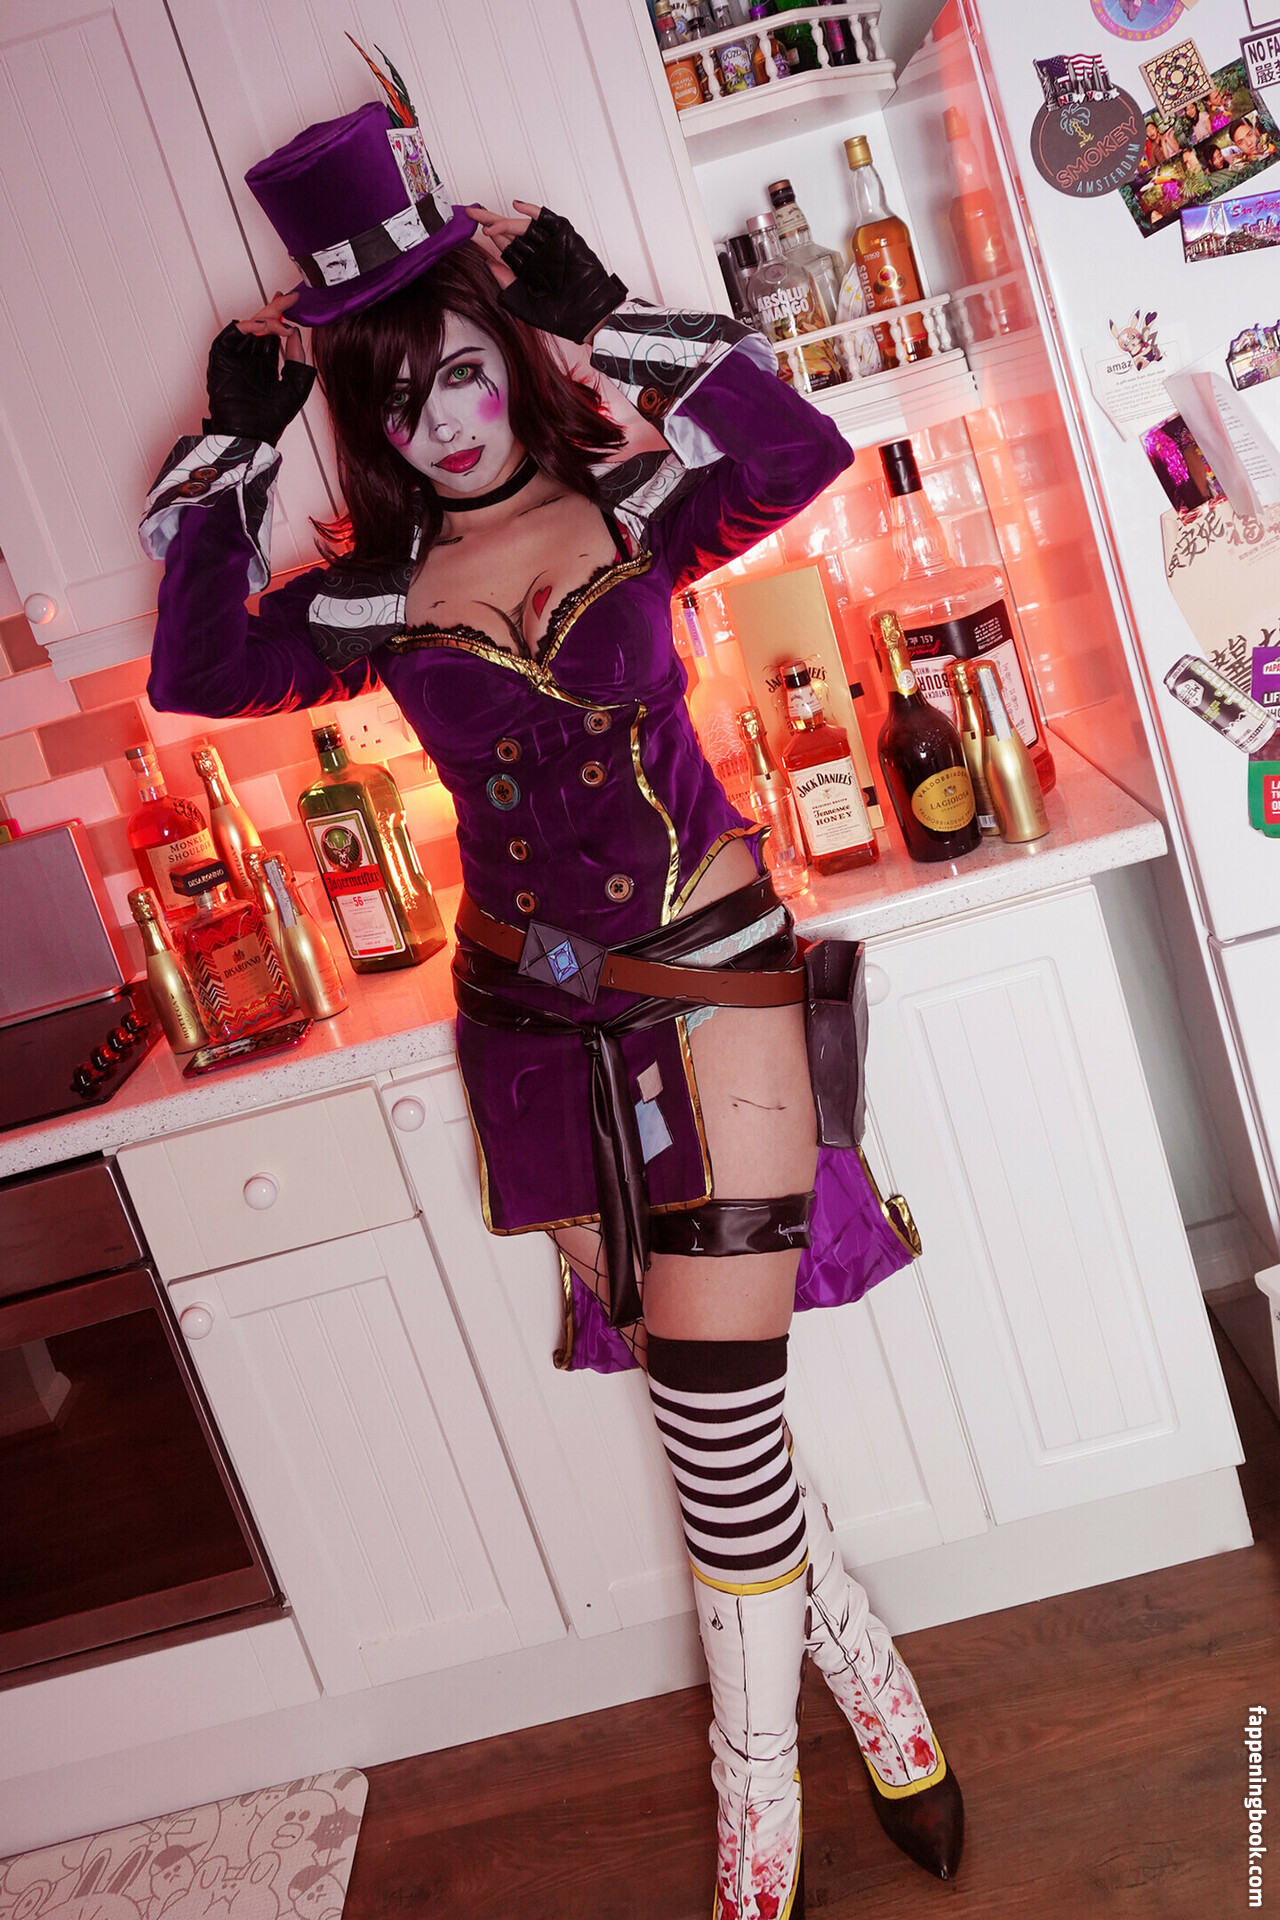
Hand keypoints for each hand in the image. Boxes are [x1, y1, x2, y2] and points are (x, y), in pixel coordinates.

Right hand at [204, 293, 314, 444]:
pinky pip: (230, 335)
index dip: (281, 315)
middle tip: (287, 296)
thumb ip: (297, 358)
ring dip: (264, 318)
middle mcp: (249, 357)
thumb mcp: (295, 385)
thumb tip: (295, 332)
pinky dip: (247, 327)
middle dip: (274, 308)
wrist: (252, 434)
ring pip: (247, 326)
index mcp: (264, 363)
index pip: (272, 332)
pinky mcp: (221, 359)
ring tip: (280, 318)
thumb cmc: (272, 418)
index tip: (292, 300)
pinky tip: (263, 326)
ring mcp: (234, 357)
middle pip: (260, 324)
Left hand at [466, 202, 625, 344]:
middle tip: (470, 214)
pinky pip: (546, 219)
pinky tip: (517, 206)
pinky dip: (533, 210)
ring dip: (504, 222)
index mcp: (525, 269)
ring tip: (487, 224)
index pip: (503, 247)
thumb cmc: (560, 315)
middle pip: (508, 233)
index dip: (488, 236)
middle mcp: (535, 254)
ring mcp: (548, 244)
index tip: (469, 227)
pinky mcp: (563, 236)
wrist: (588, 315)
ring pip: (522, 226)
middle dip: (489, 221)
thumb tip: (489, 263)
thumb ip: (506, 283)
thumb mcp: (523, 303)